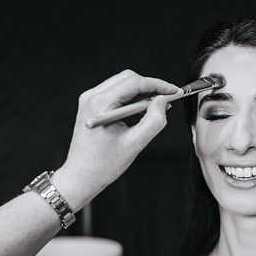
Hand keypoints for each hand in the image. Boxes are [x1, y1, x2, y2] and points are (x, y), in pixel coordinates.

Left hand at [51, 70, 181, 210]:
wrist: (81, 177)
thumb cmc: (103, 165)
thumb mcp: (135, 144)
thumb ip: (153, 121)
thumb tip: (162, 101)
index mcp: (100, 104)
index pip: (134, 83)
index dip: (158, 85)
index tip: (174, 91)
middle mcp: (92, 97)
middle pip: (128, 78)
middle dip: (150, 86)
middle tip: (167, 100)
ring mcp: (89, 100)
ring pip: (122, 83)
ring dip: (141, 92)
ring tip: (156, 108)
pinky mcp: (91, 105)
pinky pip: (115, 92)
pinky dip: (130, 98)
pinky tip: (141, 111)